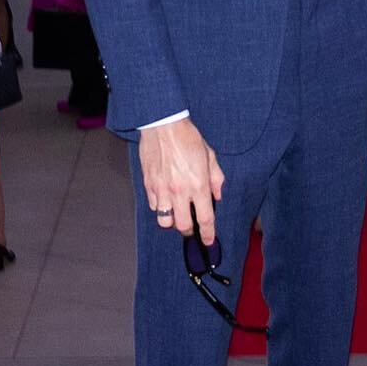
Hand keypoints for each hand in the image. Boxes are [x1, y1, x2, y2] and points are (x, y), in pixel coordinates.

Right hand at [138, 118, 224, 243]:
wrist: (163, 125)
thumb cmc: (188, 138)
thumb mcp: (210, 156)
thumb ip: (216, 178)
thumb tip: (217, 196)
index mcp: (198, 185)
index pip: (205, 219)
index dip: (208, 234)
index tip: (209, 241)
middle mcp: (180, 191)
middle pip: (183, 226)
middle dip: (189, 231)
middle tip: (191, 227)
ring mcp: (162, 190)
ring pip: (164, 221)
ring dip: (172, 221)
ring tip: (176, 213)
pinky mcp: (149, 185)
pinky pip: (154, 206)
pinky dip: (160, 207)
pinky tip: (165, 199)